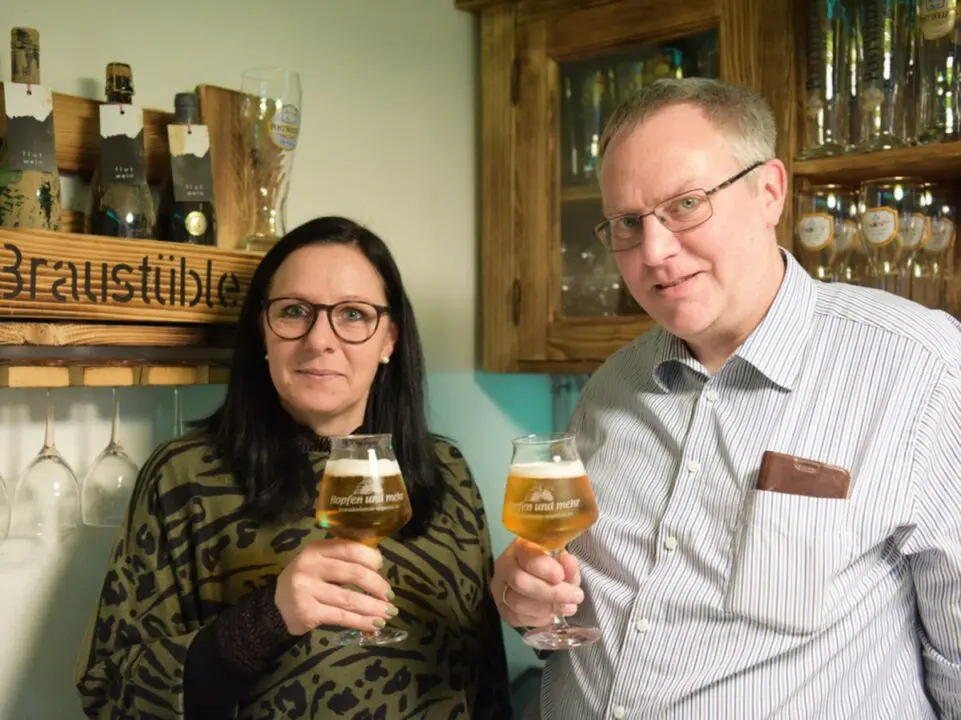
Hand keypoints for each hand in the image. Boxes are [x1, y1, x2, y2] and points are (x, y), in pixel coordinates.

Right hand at [275, 538, 396, 634]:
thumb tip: (379, 562)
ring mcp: (307, 589)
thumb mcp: (319, 562)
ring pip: (350, 598)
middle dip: (378, 585)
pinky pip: (342, 616)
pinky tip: (374, 625)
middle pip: (354, 573)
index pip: (351, 548)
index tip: (382, 567)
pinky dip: (361, 622)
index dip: (372, 558)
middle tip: (390, 596)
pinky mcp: (308, 612)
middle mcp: (310, 566)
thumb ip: (342, 558)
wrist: (276, 608)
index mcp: (316, 549)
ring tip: (389, 613)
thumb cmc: (306, 581)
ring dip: (374, 607)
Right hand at [492, 539, 583, 627]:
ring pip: (517, 603)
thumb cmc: (552, 568)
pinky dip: (537, 619)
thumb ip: (568, 563)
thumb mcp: (564, 563)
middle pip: (520, 581)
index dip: (544, 568)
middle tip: (575, 597)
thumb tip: (568, 561)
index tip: (561, 577)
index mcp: (519, 548)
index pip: (527, 557)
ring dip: (546, 608)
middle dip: (550, 592)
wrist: (542, 580)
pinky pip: (516, 618)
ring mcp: (500, 588)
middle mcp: (505, 566)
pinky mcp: (502, 608)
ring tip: (567, 607)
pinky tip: (551, 615)